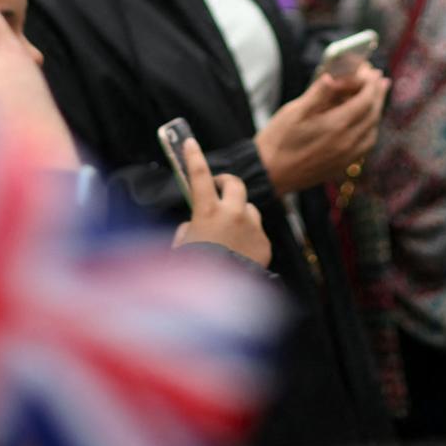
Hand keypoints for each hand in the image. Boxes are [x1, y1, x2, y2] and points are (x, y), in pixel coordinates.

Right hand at [172, 137, 270, 266]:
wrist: (219, 302)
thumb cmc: (193, 273)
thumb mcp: (181, 246)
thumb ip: (189, 228)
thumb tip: (196, 225)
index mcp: (207, 212)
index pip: (199, 175)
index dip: (193, 156)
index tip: (190, 143)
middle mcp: (233, 214)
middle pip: (235, 184)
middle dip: (226, 183)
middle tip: (217, 188)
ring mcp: (252, 228)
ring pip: (248, 209)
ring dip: (239, 214)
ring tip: (228, 234)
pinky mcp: (264, 244)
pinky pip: (256, 233)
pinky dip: (247, 239)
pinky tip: (238, 255)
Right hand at [254, 65, 388, 195]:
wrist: (269, 173)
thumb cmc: (278, 139)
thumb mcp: (294, 111)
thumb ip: (318, 93)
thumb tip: (333, 76)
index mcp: (336, 126)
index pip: (365, 100)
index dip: (370, 83)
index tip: (369, 70)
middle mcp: (347, 143)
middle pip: (372, 114)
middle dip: (377, 94)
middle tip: (379, 78)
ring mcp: (346, 157)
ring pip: (372, 130)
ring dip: (376, 111)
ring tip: (376, 96)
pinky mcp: (342, 166)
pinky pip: (365, 145)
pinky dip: (370, 129)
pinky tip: (365, 122)